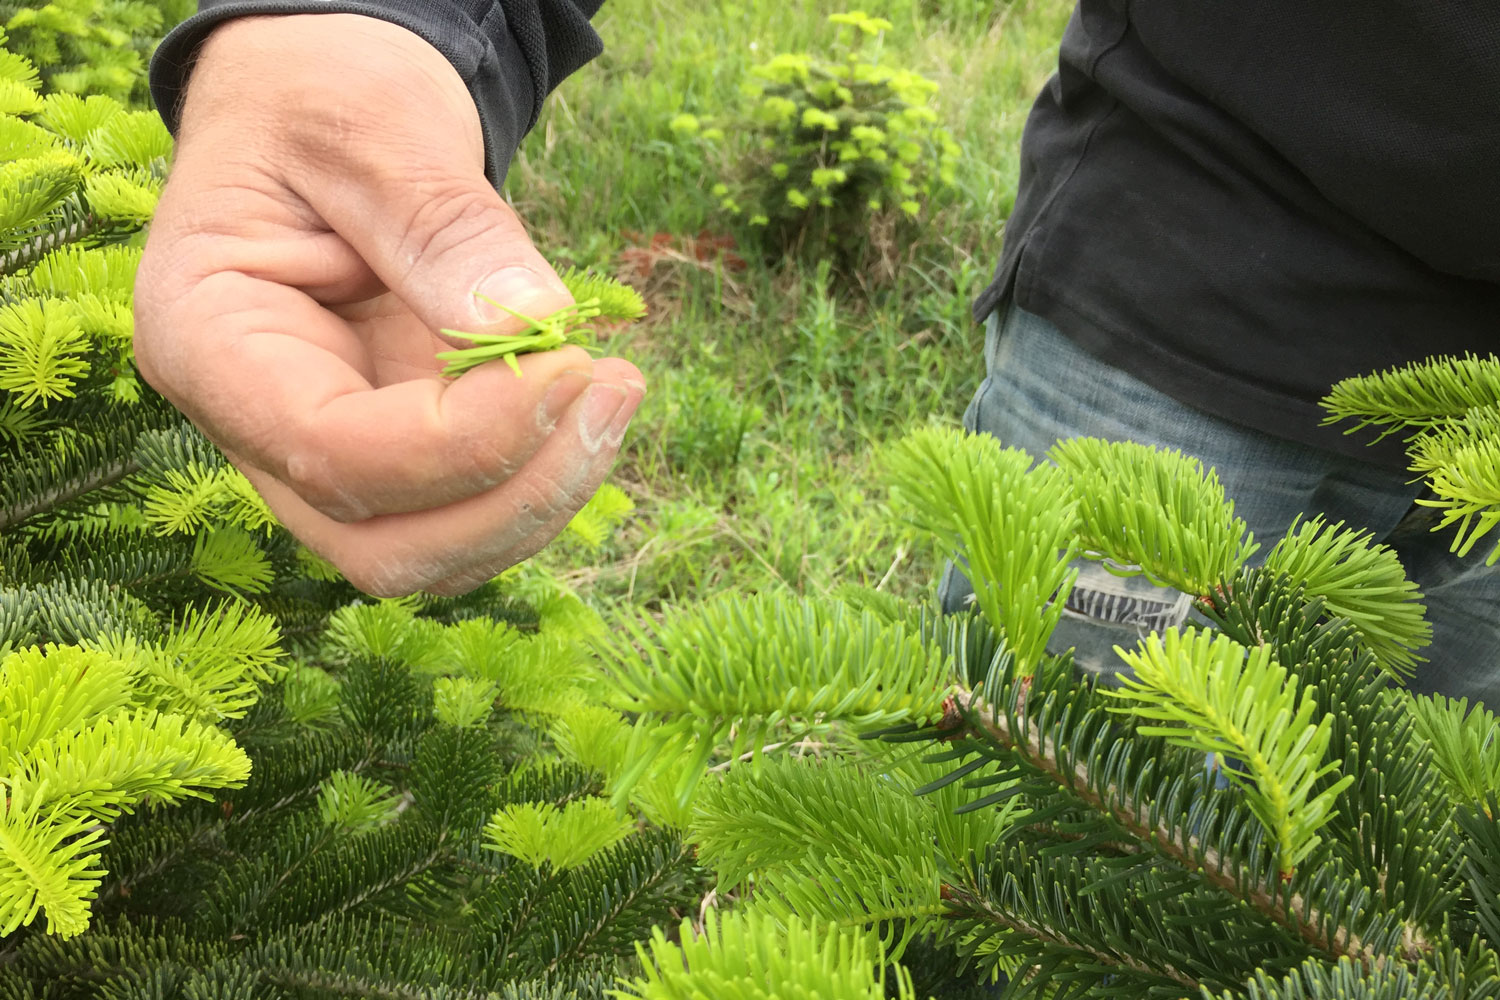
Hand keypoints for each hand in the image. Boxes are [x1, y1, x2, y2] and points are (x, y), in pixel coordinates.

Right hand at [133, 13, 643, 596]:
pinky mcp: (398, 450)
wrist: (324, 105)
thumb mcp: (371, 127)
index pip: (330, 452)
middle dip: (513, 498)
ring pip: (435, 553)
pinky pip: (472, 509)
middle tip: (612, 390)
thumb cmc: (323, 98)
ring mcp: (328, 453)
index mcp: (208, 342)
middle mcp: (257, 426)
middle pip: (382, 547)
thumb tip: (530, 324)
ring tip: (613, 386)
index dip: (466, 438)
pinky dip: (543, 472)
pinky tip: (587, 392)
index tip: (571, 364)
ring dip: (542, 495)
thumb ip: (441, 226)